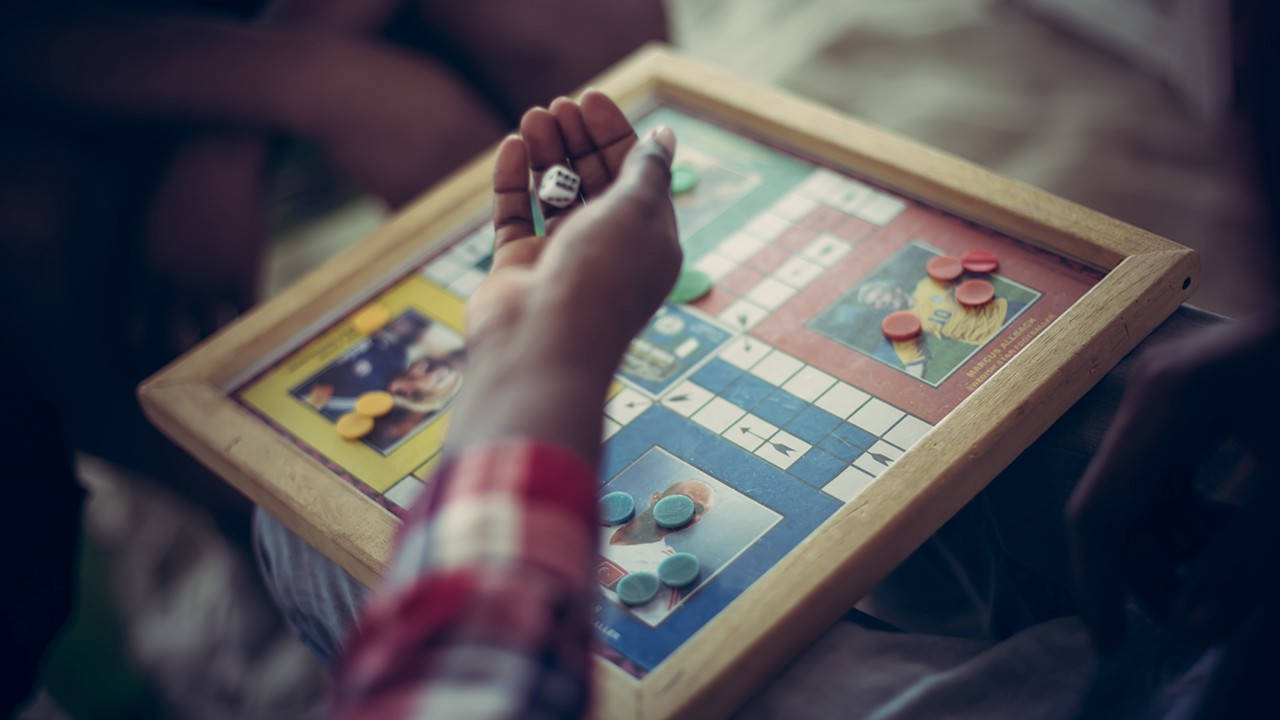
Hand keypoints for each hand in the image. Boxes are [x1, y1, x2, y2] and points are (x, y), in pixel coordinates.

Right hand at [446, 91, 679, 460]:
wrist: (543, 346)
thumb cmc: (601, 278)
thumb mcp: (637, 211)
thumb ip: (647, 170)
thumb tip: (664, 136)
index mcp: (649, 242)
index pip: (636, 175)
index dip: (616, 134)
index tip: (591, 99)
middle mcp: (606, 250)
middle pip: (595, 181)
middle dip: (579, 140)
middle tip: (559, 105)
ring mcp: (561, 260)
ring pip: (554, 194)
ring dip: (546, 153)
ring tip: (532, 117)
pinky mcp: (519, 268)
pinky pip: (516, 216)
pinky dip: (513, 181)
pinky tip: (510, 148)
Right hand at [1066, 315, 1279, 653]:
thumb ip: (1243, 556)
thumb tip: (1197, 624)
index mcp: (1163, 407)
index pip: (1101, 511)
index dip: (1099, 584)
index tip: (1110, 642)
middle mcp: (1141, 400)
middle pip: (1114, 506)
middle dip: (1148, 570)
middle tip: (1193, 620)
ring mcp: (1153, 398)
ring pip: (1134, 493)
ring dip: (1171, 543)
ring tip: (1224, 569)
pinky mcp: (1171, 404)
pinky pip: (1156, 473)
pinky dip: (1184, 513)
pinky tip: (1223, 531)